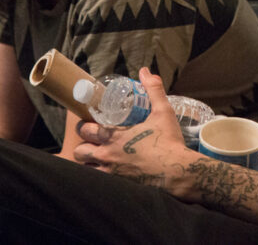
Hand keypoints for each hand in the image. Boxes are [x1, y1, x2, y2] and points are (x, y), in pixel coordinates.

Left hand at [73, 68, 191, 189]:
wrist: (177, 172)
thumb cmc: (169, 142)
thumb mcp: (163, 111)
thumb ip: (153, 90)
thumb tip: (146, 71)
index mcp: (114, 136)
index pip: (86, 130)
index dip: (84, 126)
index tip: (88, 122)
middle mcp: (107, 155)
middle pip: (80, 150)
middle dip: (82, 144)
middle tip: (90, 140)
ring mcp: (111, 173)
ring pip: (85, 169)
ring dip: (88, 163)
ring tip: (96, 158)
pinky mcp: (117, 186)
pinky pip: (97, 184)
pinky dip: (96, 178)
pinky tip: (105, 174)